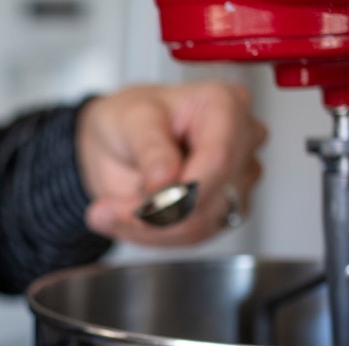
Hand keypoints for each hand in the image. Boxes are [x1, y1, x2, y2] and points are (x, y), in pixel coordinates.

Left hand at [76, 81, 266, 245]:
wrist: (118, 141)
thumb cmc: (129, 119)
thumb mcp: (129, 121)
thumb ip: (150, 149)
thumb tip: (166, 182)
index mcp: (225, 105)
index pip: (218, 159)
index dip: (181, 190)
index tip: (143, 200)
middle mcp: (241, 141)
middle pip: (211, 198)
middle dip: (154, 212)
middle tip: (107, 208)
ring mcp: (238, 178)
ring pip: (201, 225)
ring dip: (148, 227)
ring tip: (110, 211)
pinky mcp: (225, 209)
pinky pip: (193, 236)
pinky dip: (153, 234)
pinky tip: (130, 219)